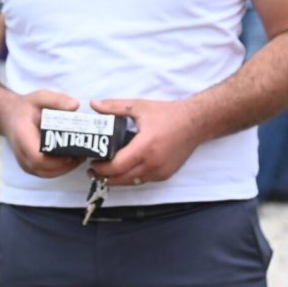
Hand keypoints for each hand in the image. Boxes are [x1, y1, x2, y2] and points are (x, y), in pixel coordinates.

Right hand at [1, 91, 82, 178]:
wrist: (10, 117)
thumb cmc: (26, 108)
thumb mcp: (40, 97)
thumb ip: (57, 100)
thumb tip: (75, 106)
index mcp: (22, 135)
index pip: (37, 157)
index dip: (55, 160)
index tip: (71, 153)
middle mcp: (21, 152)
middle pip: (43, 169)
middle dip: (65, 165)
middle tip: (83, 155)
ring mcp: (24, 161)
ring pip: (46, 173)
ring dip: (64, 168)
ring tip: (80, 157)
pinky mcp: (29, 166)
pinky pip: (45, 172)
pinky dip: (59, 169)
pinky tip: (72, 159)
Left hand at [86, 97, 205, 185]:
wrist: (195, 123)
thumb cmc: (168, 114)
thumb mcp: (139, 107)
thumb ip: (114, 106)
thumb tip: (94, 104)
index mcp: (145, 146)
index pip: (117, 166)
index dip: (101, 168)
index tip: (92, 162)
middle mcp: (153, 163)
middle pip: (122, 179)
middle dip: (104, 177)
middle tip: (93, 170)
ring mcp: (160, 171)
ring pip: (132, 182)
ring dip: (117, 179)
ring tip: (106, 171)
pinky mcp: (165, 175)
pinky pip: (143, 180)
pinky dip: (132, 177)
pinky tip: (124, 169)